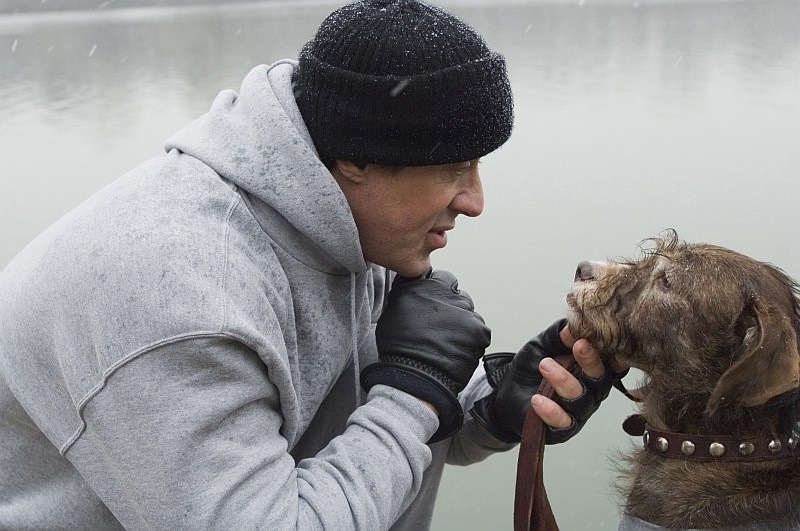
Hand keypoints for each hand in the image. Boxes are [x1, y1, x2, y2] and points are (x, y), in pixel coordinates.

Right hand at [361, 269, 490, 442]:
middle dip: (453, 310)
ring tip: (447, 343)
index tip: (435, 307)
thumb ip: (408, 290)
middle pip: (458, 297)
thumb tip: (416, 283)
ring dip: (463, 326)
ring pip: (469, 315)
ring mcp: (466, 311)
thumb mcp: (393, 309)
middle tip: (440, 329)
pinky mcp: (479, 330)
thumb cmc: (399, 347)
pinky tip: (456, 351)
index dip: (439, 294)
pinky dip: (472, 341)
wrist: (415, 377)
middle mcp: (448, 293)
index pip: (443, 279)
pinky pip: (479, 332)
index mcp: (427, 285)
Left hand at [531, 332, 605, 430]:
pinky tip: (537, 400)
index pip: (605, 360)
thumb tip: (572, 328)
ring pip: (580, 400)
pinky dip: (551, 411)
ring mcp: (578, 411)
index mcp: (590, 369)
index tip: (585, 338)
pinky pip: (563, 422)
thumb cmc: (532, 367)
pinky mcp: (562, 428)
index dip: (600, 350)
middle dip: (589, 362)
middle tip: (577, 347)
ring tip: (545, 366)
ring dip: (564, 381)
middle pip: (599, 379)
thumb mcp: (543, 344)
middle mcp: (590, 391)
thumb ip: (558, 335)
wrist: (507, 389)